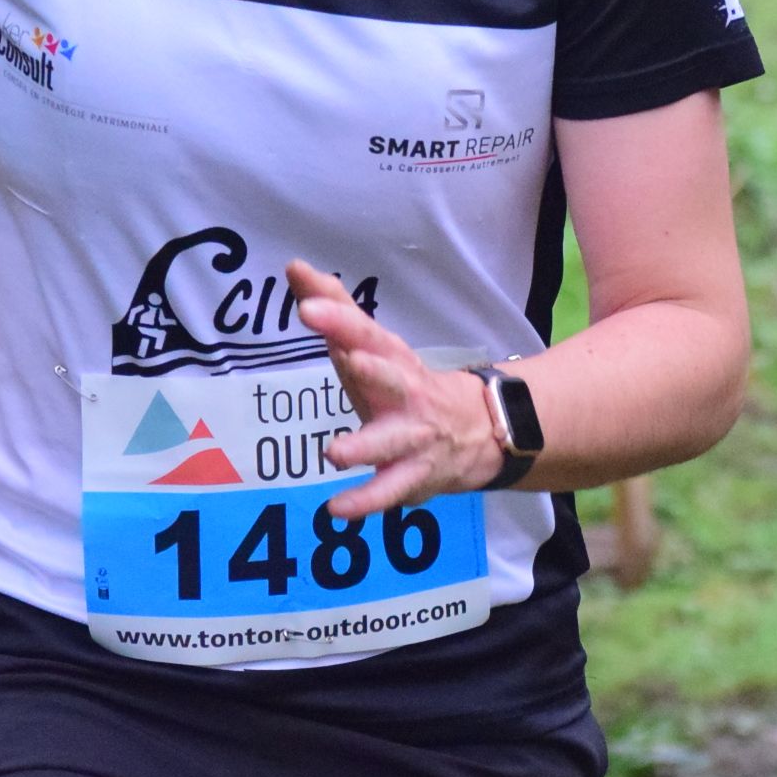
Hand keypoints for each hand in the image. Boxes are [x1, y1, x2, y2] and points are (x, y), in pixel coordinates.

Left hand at [287, 259, 511, 519]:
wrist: (481, 431)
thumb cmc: (405, 384)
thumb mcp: (373, 347)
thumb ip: (335, 310)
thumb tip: (294, 267)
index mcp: (392, 358)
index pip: (365, 331)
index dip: (339, 319)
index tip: (308, 304)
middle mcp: (405, 393)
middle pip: (388, 375)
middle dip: (369, 367)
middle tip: (347, 358)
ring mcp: (412, 436)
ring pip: (390, 441)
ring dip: (364, 446)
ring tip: (334, 453)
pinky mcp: (413, 475)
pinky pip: (389, 490)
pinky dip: (365, 501)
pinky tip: (336, 509)